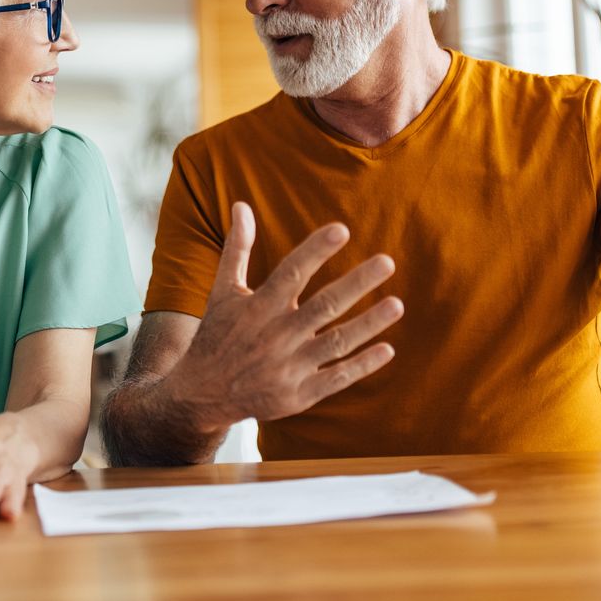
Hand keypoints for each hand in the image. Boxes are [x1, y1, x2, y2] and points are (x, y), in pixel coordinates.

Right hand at [169, 202, 402, 427]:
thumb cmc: (217, 334)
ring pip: (336, 342)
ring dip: (368, 324)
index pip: (292, 273)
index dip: (316, 250)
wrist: (202, 393)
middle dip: (356, 284)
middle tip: (387, 262)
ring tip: (397, 304)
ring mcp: (289, 367)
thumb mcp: (222, 290)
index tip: (342, 229)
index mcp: (259, 307)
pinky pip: (336, 378)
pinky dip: (361, 365)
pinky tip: (387, 349)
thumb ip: (238, 249)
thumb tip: (242, 206)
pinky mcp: (298, 394)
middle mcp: (276, 335)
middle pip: (323, 306)